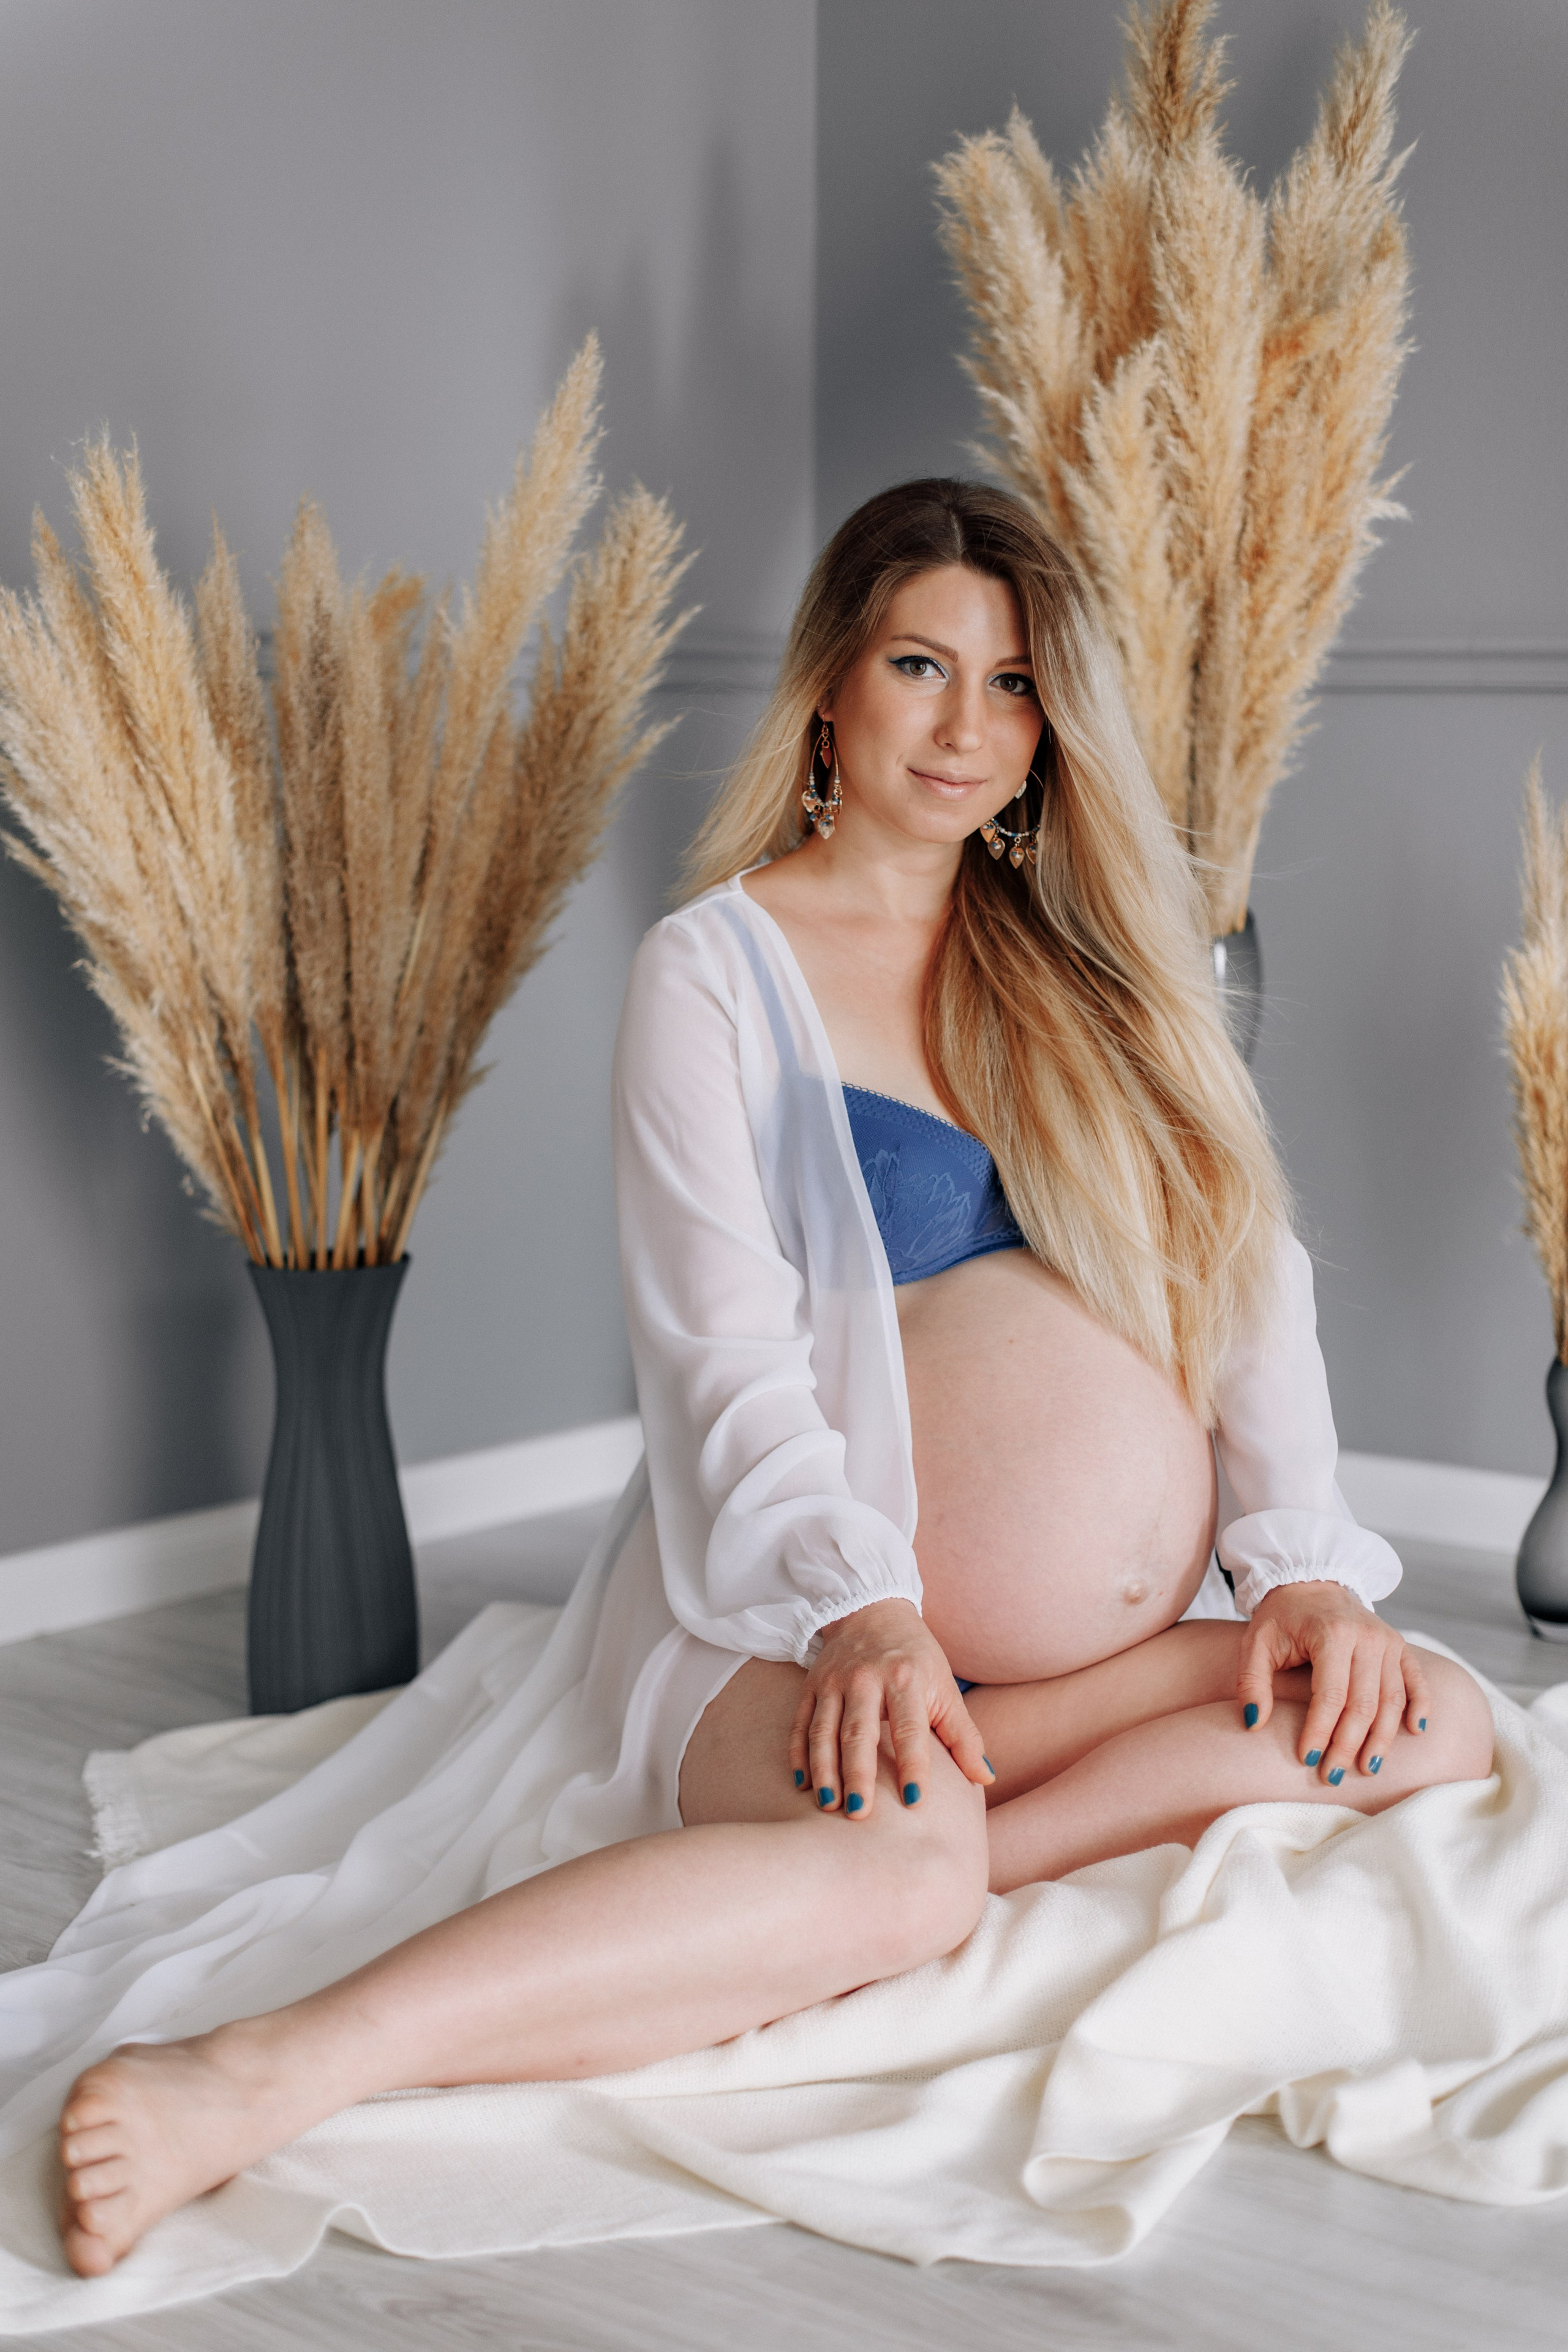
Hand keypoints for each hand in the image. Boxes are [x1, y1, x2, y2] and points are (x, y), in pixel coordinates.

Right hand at [790, 1598, 991, 1819]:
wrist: (871, 1608)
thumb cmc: (915, 1656)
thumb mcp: (944, 1686)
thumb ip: (963, 1734)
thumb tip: (985, 1779)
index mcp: (905, 1678)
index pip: (910, 1729)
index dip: (913, 1765)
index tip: (915, 1801)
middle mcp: (866, 1679)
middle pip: (859, 1732)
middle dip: (858, 1773)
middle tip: (859, 1813)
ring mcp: (834, 1682)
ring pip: (824, 1731)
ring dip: (825, 1770)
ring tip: (828, 1806)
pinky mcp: (811, 1685)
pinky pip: (800, 1723)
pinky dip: (799, 1754)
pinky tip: (803, 1784)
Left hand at [1237, 1580, 1431, 1783]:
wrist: (1310, 1582)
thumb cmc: (1281, 1618)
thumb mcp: (1256, 1643)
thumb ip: (1252, 1682)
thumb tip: (1254, 1724)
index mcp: (1330, 1633)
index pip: (1330, 1695)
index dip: (1320, 1731)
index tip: (1306, 1760)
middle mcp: (1366, 1636)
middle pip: (1364, 1704)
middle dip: (1348, 1745)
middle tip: (1333, 1776)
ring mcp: (1388, 1640)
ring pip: (1393, 1700)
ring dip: (1382, 1739)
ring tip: (1368, 1768)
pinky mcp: (1400, 1645)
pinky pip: (1417, 1680)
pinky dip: (1420, 1706)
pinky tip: (1415, 1732)